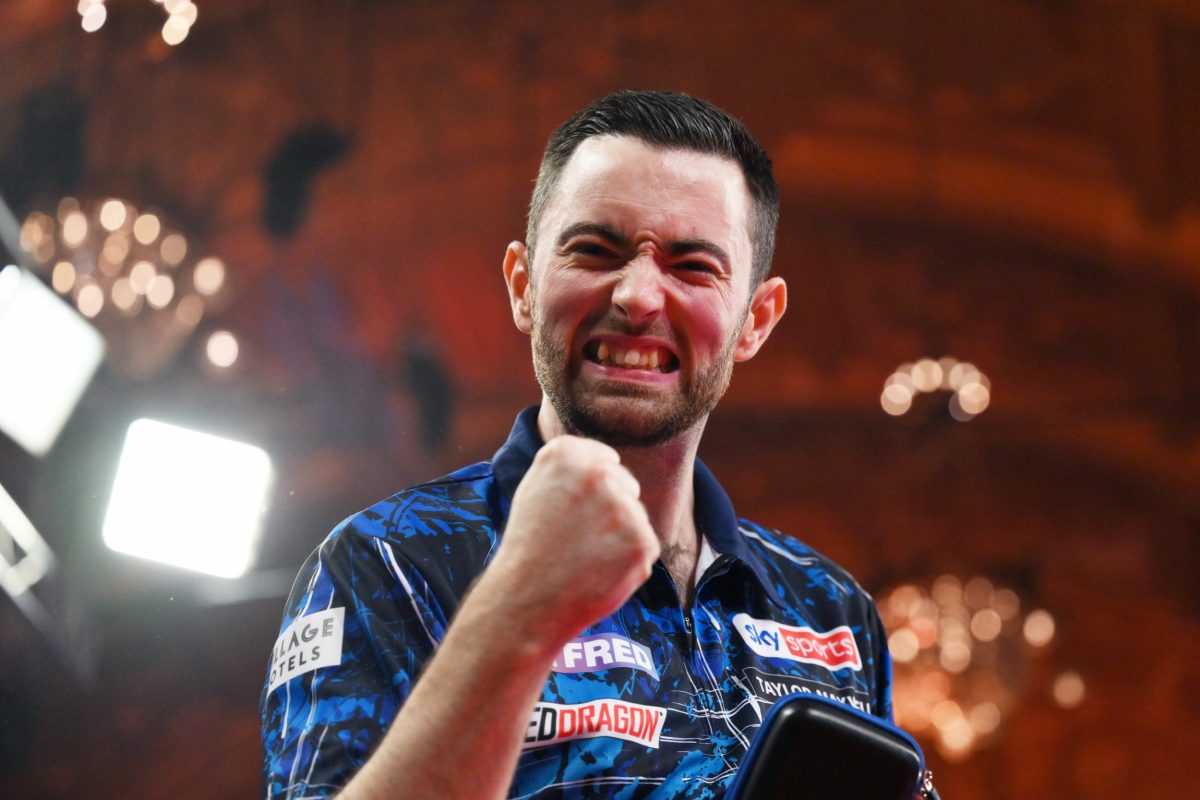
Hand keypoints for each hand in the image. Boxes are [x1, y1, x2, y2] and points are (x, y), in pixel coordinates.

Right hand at [482, 435, 660, 646]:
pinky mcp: (642, 541)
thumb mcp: (535, 488)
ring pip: (636, 518)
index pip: (605, 459)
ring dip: (620, 537)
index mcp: (567, 453)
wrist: (525, 602)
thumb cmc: (529, 547)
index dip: (592, 490)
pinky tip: (599, 572)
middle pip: (626, 486)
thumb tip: (611, 461)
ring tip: (584, 557)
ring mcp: (623, 507)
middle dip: (611, 510)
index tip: (573, 510)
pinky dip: (628, 562)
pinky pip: (645, 546)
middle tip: (577, 538)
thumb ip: (573, 466)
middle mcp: (598, 473)